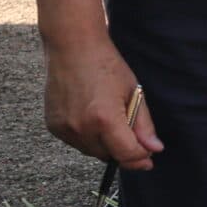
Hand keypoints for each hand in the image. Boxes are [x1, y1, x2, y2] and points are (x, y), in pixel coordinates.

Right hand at [41, 36, 160, 171]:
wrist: (73, 48)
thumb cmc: (107, 66)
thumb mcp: (134, 92)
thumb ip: (143, 125)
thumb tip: (154, 150)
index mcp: (105, 119)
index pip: (126, 154)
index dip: (140, 158)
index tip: (149, 158)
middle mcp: (81, 128)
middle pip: (108, 155)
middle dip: (123, 150)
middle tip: (132, 134)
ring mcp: (64, 128)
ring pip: (91, 151)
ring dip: (104, 145)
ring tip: (109, 119)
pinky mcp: (53, 126)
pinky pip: (75, 142)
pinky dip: (87, 137)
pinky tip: (92, 117)